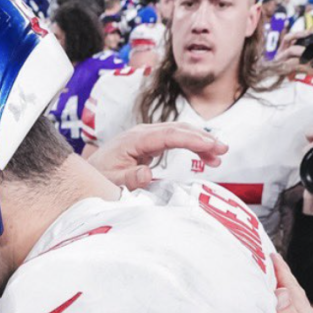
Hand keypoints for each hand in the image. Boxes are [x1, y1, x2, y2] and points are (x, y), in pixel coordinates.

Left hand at [86, 122, 226, 188]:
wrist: (88, 173)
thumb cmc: (99, 177)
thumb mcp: (111, 182)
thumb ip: (129, 179)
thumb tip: (147, 174)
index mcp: (134, 139)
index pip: (168, 135)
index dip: (191, 139)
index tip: (210, 145)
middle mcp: (142, 133)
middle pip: (178, 129)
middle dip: (202, 138)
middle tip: (223, 149)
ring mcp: (147, 137)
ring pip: (179, 133)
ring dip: (201, 142)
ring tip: (220, 155)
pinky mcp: (150, 144)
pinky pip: (176, 140)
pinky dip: (193, 146)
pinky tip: (206, 156)